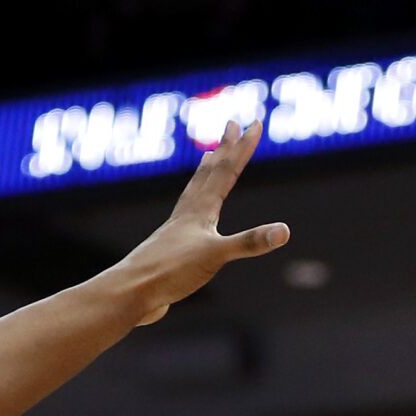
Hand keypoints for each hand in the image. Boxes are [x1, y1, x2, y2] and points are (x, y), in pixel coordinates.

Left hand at [114, 120, 291, 324]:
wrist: (132, 292)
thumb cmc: (169, 272)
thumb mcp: (216, 256)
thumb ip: (249, 242)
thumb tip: (284, 231)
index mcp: (200, 211)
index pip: (226, 171)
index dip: (242, 147)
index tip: (254, 123)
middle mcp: (187, 214)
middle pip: (208, 173)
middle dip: (224, 148)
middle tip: (230, 124)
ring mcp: (177, 230)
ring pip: (194, 191)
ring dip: (205, 171)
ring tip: (208, 157)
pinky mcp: (170, 248)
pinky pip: (186, 217)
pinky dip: (193, 205)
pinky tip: (191, 216)